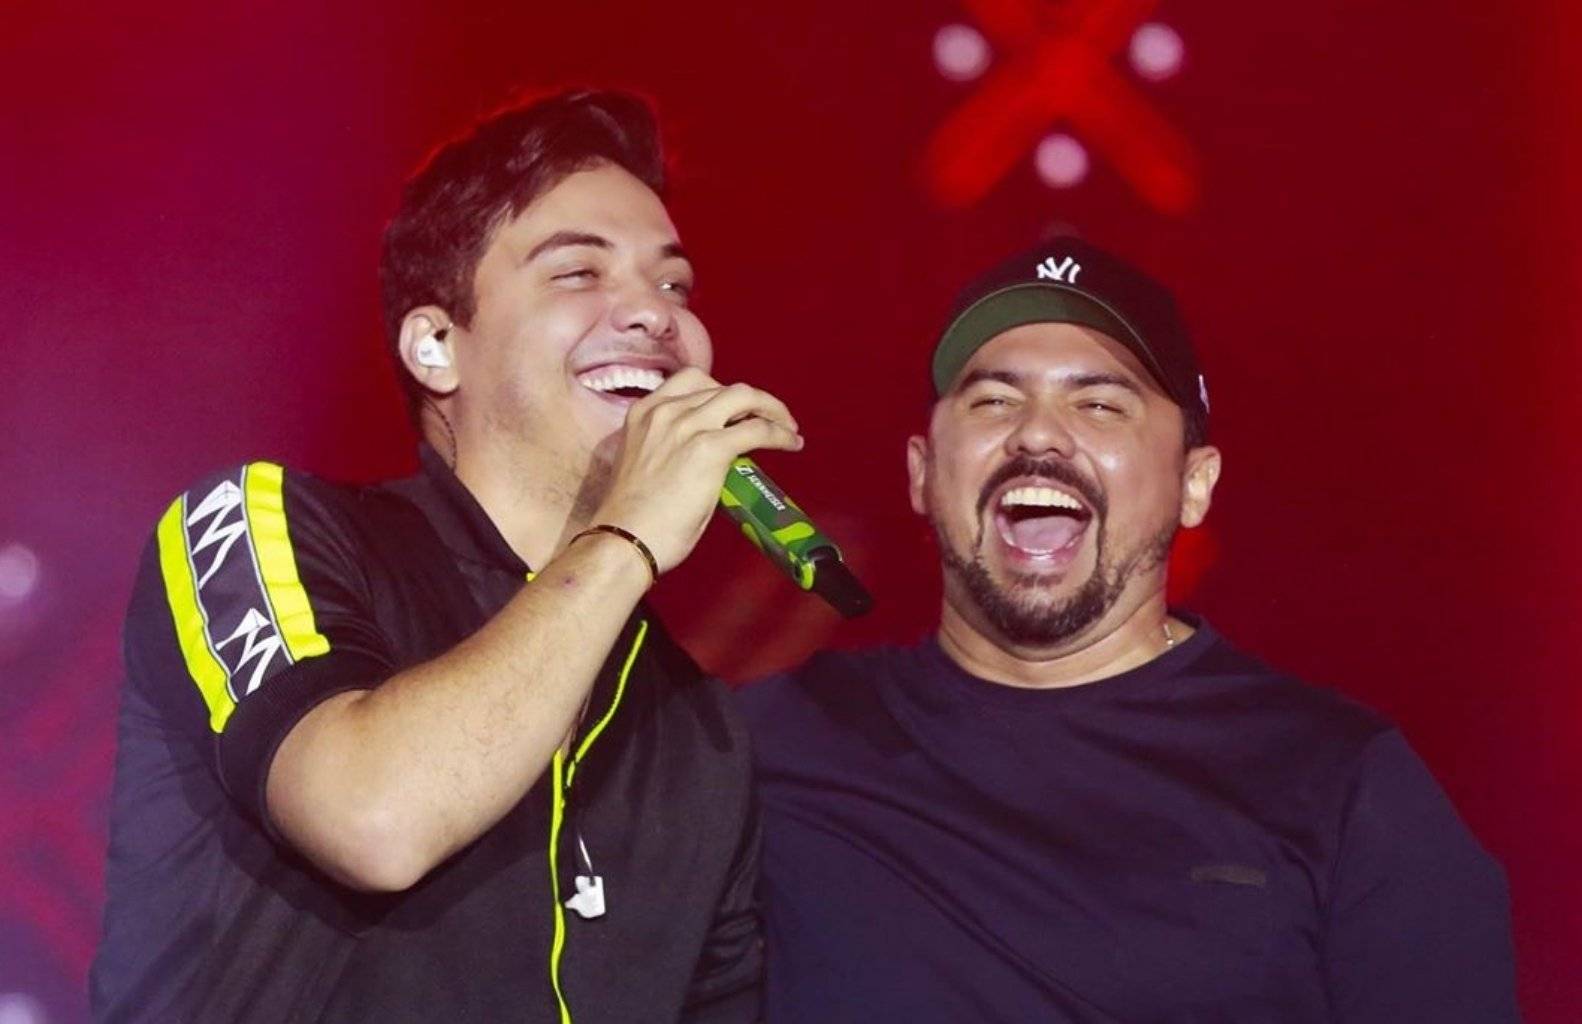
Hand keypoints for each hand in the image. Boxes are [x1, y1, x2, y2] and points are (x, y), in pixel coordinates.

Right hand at [590, 368, 802, 573]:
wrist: (624, 540)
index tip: (736, 410)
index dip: (720, 391)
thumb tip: (707, 457)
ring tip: (787, 427)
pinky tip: (792, 443)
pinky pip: (756, 430)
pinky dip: (780, 434)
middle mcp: (665, 411)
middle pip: (721, 386)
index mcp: (644, 412)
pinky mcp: (709, 448)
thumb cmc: (633, 518)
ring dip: (771, 409)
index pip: (691, 381)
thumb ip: (670, 447)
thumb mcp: (645, 464)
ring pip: (744, 397)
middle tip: (769, 417)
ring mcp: (688, 426)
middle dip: (751, 400)